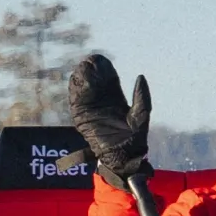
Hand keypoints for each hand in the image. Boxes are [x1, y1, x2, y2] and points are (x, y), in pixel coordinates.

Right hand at [66, 51, 151, 184]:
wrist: (124, 156)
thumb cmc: (136, 137)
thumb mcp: (141, 113)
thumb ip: (142, 95)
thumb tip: (140, 76)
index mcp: (116, 100)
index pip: (108, 80)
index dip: (104, 70)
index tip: (100, 59)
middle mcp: (102, 103)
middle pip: (95, 82)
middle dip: (91, 71)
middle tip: (89, 60)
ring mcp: (92, 111)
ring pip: (84, 91)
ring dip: (81, 79)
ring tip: (81, 67)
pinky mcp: (83, 119)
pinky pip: (76, 103)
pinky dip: (74, 92)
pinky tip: (74, 80)